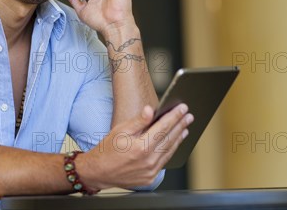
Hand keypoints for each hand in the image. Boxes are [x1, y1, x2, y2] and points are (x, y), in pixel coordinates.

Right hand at [76, 104, 193, 189]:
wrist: (98, 172)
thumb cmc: (107, 150)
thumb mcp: (120, 130)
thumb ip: (138, 121)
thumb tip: (150, 110)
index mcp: (141, 147)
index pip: (163, 127)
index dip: (174, 116)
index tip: (183, 108)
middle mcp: (148, 161)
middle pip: (169, 139)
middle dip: (180, 125)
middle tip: (188, 115)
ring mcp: (150, 171)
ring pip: (169, 151)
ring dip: (178, 138)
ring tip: (185, 127)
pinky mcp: (150, 178)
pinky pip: (164, 161)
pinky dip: (171, 150)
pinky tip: (174, 143)